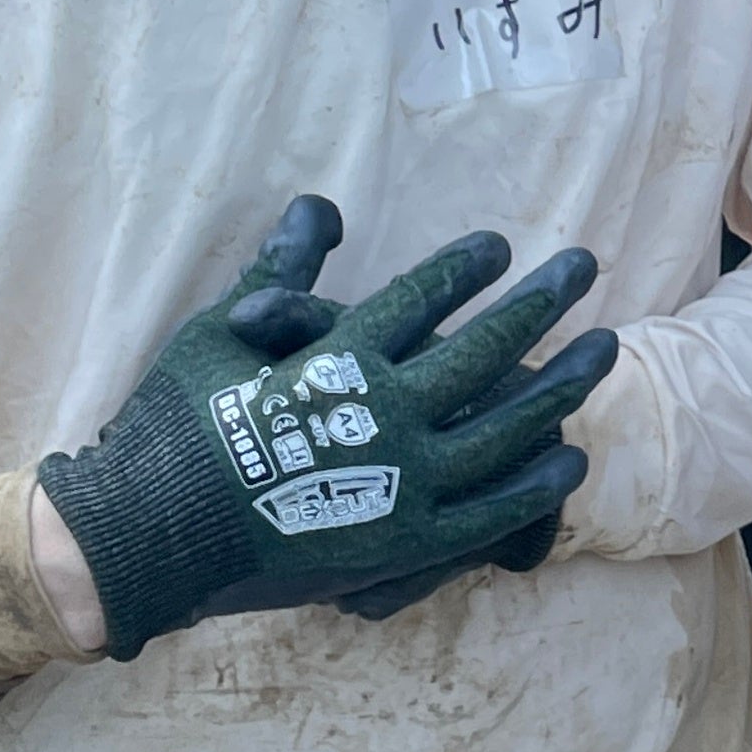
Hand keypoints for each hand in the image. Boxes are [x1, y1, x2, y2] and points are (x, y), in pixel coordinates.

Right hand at [36, 196, 617, 658]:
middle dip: (540, 302)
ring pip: (505, 429)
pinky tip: (571, 453)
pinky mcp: (405, 546)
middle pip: (482, 351)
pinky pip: (490, 512)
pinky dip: (535, 483)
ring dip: (559, 383)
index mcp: (335, 362)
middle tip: (584, 265)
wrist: (145, 542)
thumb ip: (280, 270)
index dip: (464, 270)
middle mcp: (381, 420)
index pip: (420, 300)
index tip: (500, 247)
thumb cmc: (172, 429)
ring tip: (605, 346)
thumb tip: (321, 205)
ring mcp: (401, 487)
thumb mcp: (216, 335)